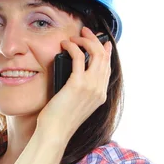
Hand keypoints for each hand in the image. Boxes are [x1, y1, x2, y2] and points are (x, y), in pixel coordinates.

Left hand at [37, 26, 112, 142]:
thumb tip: (75, 73)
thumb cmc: (60, 120)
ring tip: (75, 36)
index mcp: (100, 95)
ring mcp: (91, 87)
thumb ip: (81, 90)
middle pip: (104, 56)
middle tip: (85, 31)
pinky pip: (79, 57)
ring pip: (95, 53)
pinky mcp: (78, 84)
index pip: (108, 67)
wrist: (55, 132)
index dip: (105, 51)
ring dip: (85, 40)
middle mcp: (99, 90)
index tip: (101, 42)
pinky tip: (65, 44)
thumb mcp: (76, 103)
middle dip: (95, 39)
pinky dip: (73, 47)